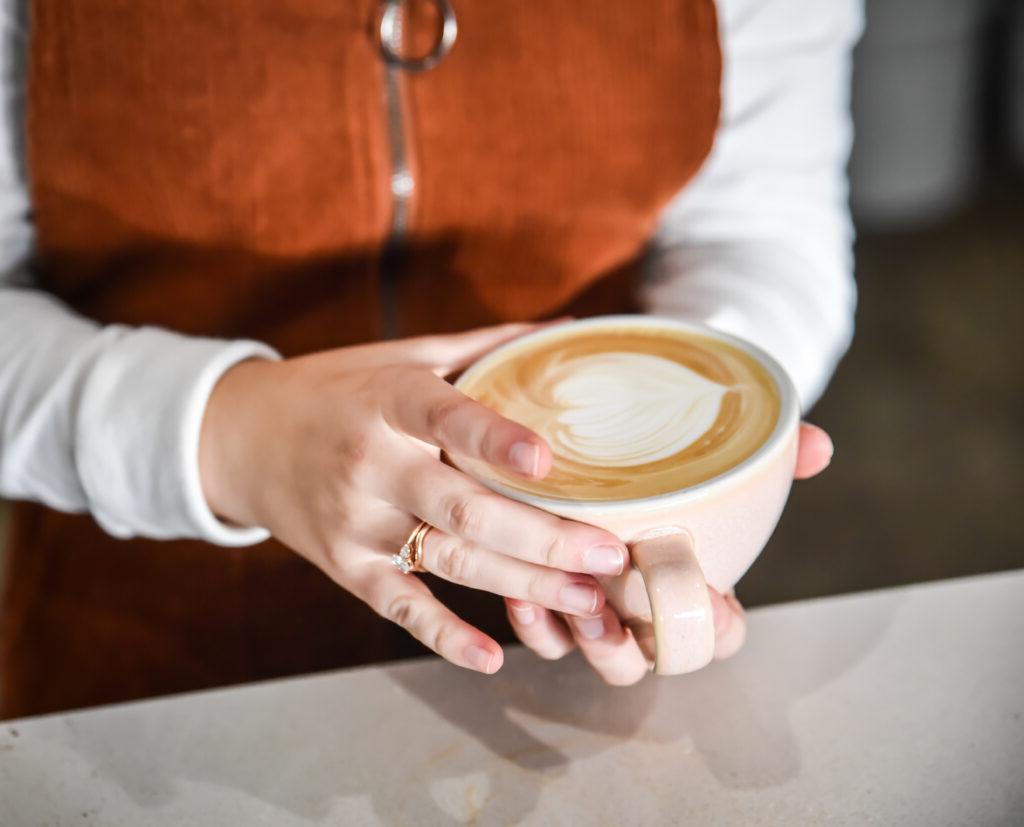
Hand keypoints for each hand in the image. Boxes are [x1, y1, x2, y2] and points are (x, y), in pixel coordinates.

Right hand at [199, 323, 628, 674]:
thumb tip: (569, 330)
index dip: (494, 439)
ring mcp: (356, 521)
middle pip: (465, 508)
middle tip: (610, 555)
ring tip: (589, 602)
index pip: (446, 417)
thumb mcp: (399, 355)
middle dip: (544, 538)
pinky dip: (444, 636)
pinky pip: (400, 605)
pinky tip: (492, 657)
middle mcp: (371, 463)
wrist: (237, 437)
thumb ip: (482, 347)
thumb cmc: (336, 389)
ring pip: (450, 560)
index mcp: (389, 399)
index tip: (548, 460)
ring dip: (524, 586)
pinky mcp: (344, 565)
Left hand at [505, 422, 835, 684]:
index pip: (721, 633)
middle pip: (648, 661)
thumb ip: (768, 454)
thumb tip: (820, 447)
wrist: (581, 442)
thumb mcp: (713, 454)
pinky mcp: (547, 601)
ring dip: (584, 640)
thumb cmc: (666, 466)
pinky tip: (520, 593)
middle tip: (619, 606)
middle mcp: (644, 606)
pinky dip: (532, 624)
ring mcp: (595, 610)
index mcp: (694, 583)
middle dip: (636, 646)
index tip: (705, 595)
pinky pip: (541, 638)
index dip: (716, 628)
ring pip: (594, 656)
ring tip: (572, 601)